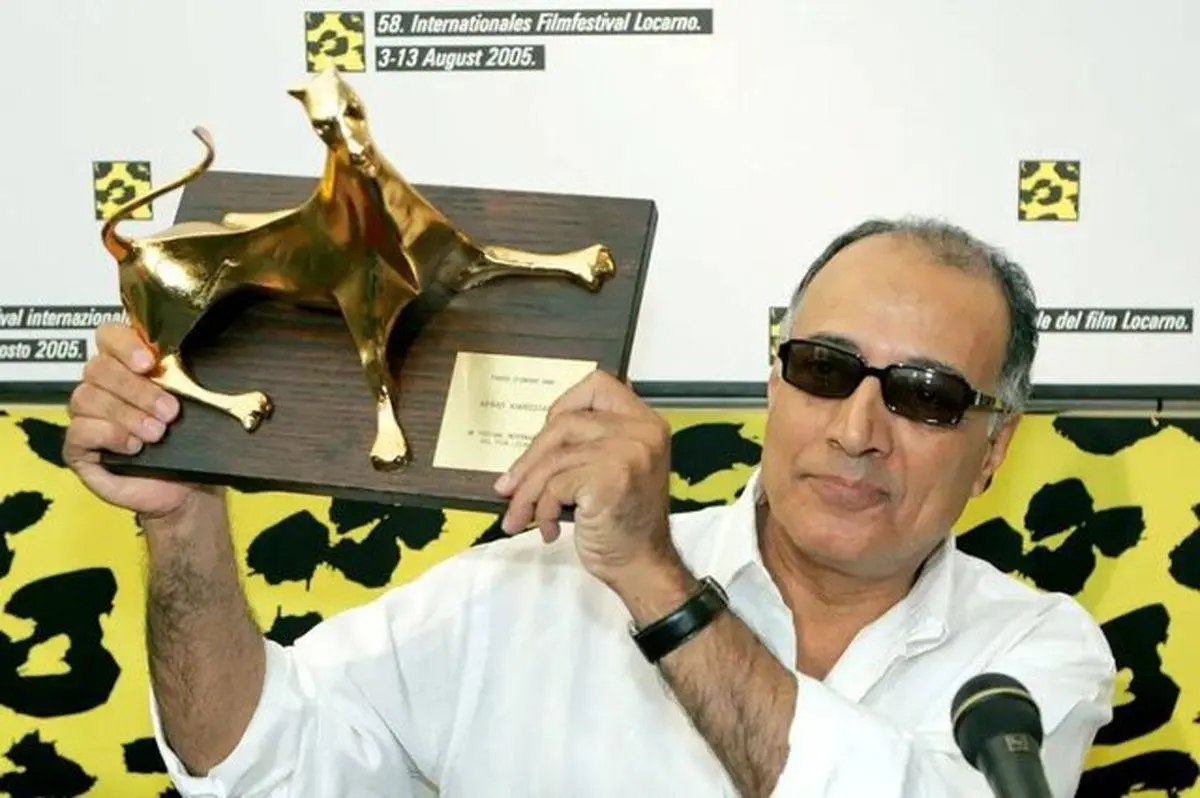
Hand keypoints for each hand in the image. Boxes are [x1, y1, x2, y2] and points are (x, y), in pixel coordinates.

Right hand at [64, 323, 205, 519]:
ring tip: (157, 433)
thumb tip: (191, 363)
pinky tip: (134, 447)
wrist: (188, 489)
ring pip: (87, 397)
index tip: (149, 363)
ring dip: (127, 414)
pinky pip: (79, 430)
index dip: (125, 344)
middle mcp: (103, 386)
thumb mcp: (195, 406)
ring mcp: (87, 416)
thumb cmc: (190, 444)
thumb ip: (185, 379)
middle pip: (99, 368)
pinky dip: (109, 435)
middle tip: (169, 411)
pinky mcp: (78, 447)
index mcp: (128, 367)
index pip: (109, 335)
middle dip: (137, 389)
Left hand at [493, 370, 680, 586]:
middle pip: (565, 423)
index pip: (597, 386)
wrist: (642, 566)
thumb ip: (587, 445)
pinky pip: (555, 484)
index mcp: (645, 423)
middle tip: (509, 488)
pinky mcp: (611, 478)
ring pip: (555, 458)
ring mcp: (629, 453)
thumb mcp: (613, 469)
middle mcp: (642, 432)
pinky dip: (542, 508)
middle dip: (530, 459)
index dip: (562, 406)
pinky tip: (549, 528)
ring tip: (520, 516)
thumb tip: (530, 449)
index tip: (543, 440)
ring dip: (528, 491)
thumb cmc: (623, 524)